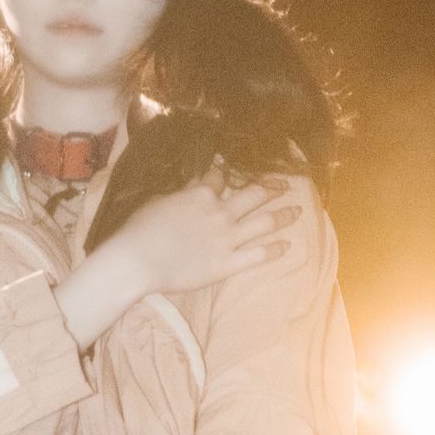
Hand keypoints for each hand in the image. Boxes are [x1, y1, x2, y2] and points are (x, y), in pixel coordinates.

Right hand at [56, 165, 299, 350]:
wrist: (136, 260)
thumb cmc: (139, 230)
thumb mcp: (158, 200)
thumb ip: (181, 193)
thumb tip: (191, 186)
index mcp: (201, 193)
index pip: (221, 177)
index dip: (230, 173)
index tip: (239, 171)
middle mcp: (220, 211)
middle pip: (254, 194)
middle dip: (272, 188)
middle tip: (285, 186)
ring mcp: (226, 237)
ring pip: (264, 222)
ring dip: (284, 215)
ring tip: (298, 211)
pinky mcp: (227, 263)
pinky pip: (259, 255)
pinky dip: (275, 249)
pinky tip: (288, 246)